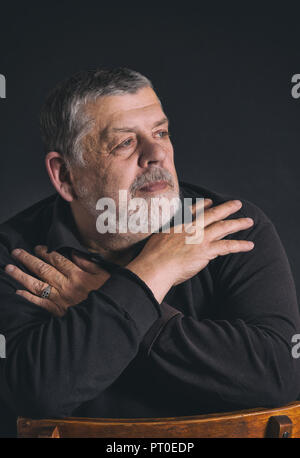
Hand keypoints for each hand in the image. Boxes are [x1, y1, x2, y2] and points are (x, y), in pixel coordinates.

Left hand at [5, 246, 110, 315]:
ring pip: (37, 285)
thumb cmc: (109, 294)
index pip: (57, 260)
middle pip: (43, 269)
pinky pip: (40, 303)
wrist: (110, 317)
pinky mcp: (58, 312)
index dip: (45, 252)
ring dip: (21, 276)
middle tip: (16, 252)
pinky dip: (28, 298)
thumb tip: (74, 253)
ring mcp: (60, 299)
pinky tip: (18, 292)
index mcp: (77, 275)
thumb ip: (88, 263)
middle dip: (27, 260)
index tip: (36, 248)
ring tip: (9, 268)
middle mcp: (66, 285)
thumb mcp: (105, 274)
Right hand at [126, 199, 254, 302]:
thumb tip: (163, 243)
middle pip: (212, 215)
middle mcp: (191, 229)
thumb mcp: (155, 241)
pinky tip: (249, 245)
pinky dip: (239, 245)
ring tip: (249, 221)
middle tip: (237, 204)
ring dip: (238, 223)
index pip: (192, 212)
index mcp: (178, 226)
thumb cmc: (151, 258)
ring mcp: (200, 238)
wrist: (155, 266)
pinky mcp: (206, 251)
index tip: (209, 201)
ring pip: (223, 227)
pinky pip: (228, 246)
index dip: (203, 205)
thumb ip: (163, 239)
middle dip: (226, 208)